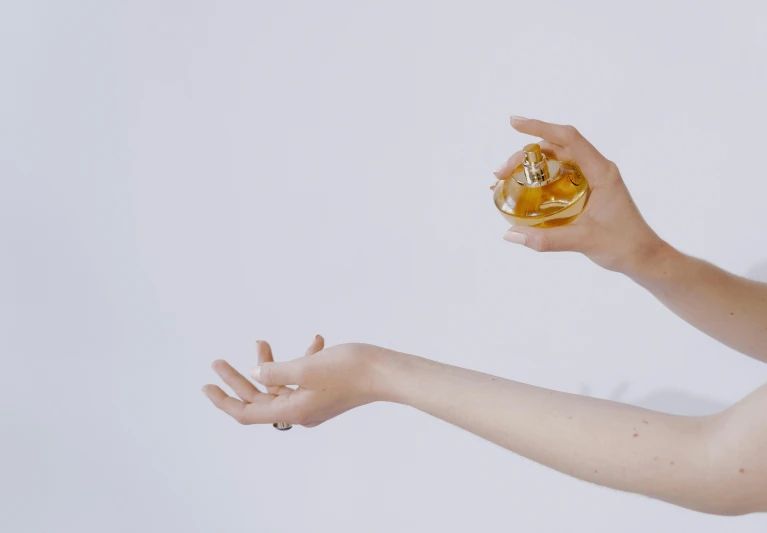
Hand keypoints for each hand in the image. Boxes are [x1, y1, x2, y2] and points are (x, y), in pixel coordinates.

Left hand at [203, 337, 387, 427]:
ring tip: (261, 342)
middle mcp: (300, 411)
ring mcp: (313, 401)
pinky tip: (314, 340)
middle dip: (238, 378)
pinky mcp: (325, 391)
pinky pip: (301, 377)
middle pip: (259, 398)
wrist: (387, 372)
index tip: (206, 387)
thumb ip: (277, 371)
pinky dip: (300, 359)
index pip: (247, 412)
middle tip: (218, 362)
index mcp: (293, 410)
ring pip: (279, 384)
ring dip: (269, 364)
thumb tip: (255, 374)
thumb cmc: (352, 369)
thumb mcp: (308, 367)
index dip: (223, 400)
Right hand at [492, 116, 665, 274]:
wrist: (643, 257)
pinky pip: (559, 176)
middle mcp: (596, 169)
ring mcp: (592, 179)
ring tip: (505, 181)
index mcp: (601, 172)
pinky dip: (539, 178)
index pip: (568, 138)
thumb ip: (546, 239)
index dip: (540, 127)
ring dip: (530, 166)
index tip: (514, 123)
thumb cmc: (623, 245)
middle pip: (556, 148)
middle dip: (524, 155)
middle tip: (499, 173)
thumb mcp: (583, 241)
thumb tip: (510, 235)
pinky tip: (524, 191)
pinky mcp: (587, 190)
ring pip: (556, 161)